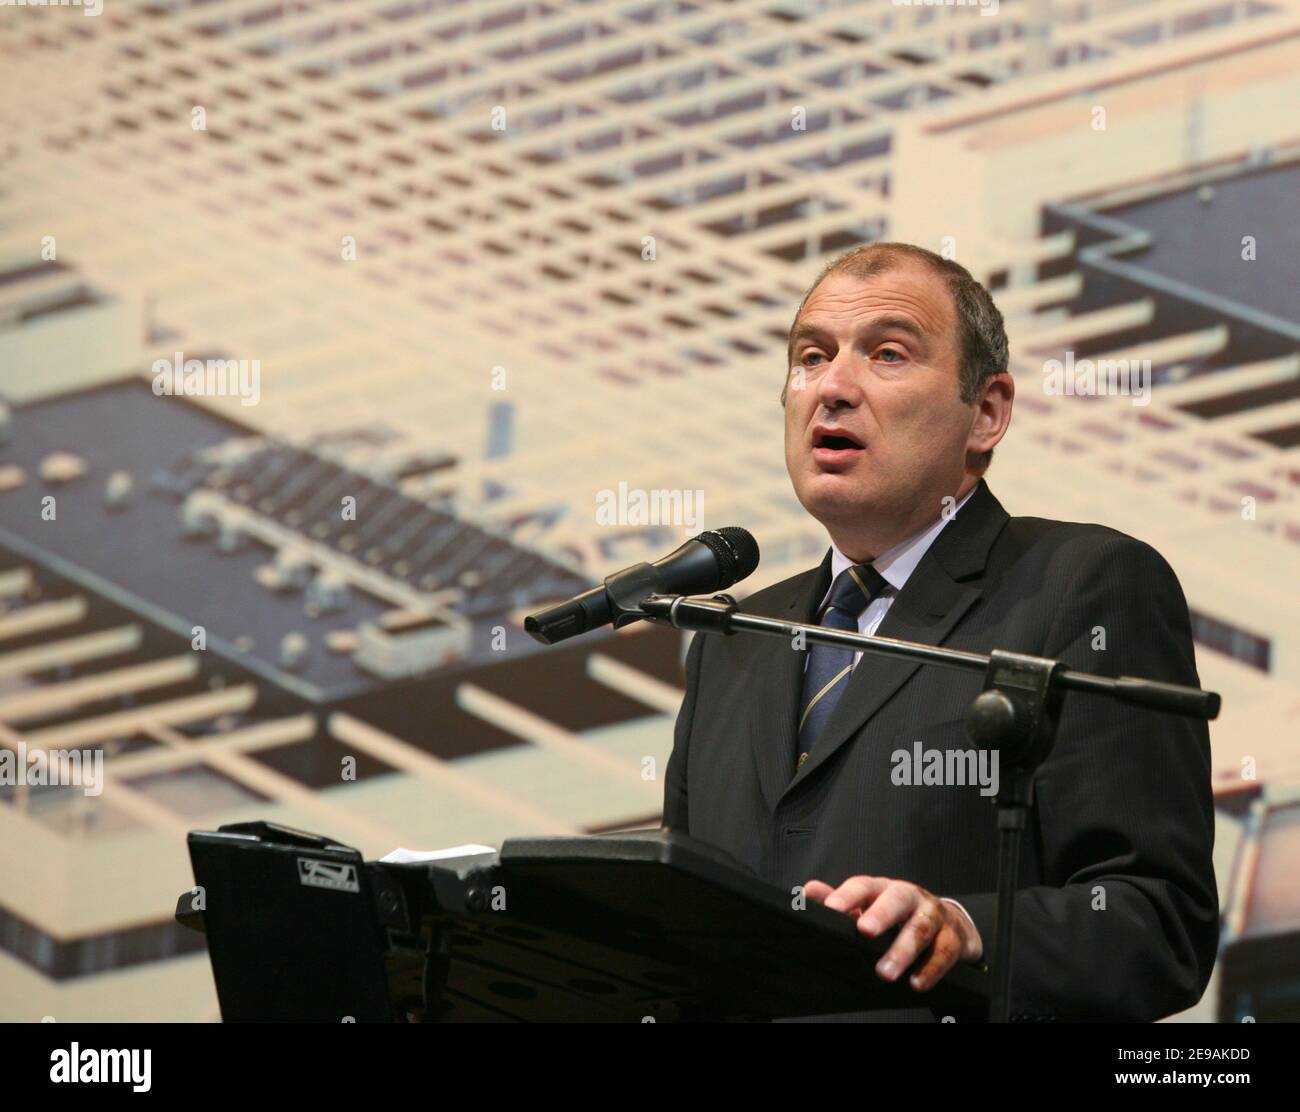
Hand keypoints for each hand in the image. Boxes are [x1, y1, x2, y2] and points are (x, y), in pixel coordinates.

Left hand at [805, 876, 982, 991]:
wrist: (953, 923)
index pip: (864, 886)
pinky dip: (931, 969)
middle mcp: (911, 897)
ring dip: (903, 951)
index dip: (847, 896)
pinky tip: (916, 983)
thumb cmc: (901, 915)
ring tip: (885, 972)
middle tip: (863, 931)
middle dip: (881, 914)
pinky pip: (945, 952)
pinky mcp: (954, 938)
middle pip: (897, 900)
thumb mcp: (871, 906)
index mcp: (884, 889)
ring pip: (921, 928)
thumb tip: (808, 892)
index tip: (831, 909)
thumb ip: (842, 901)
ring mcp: (934, 915)